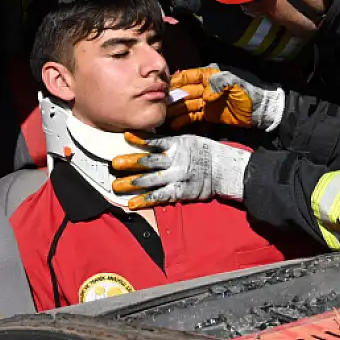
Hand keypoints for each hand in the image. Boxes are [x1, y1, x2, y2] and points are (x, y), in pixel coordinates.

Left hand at [111, 133, 249, 208]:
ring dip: (132, 182)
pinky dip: (145, 200)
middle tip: (114, 163)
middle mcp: (175, 161)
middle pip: (148, 161)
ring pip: (150, 180)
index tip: (125, 136)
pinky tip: (132, 203)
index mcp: (178, 145)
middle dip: (130, 162)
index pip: (155, 141)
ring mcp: (177, 177)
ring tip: (116, 185)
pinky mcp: (180, 192)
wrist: (225, 169)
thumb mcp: (190, 140)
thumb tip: (151, 140)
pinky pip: (160, 196)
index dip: (140, 139)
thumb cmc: (207, 152)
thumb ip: (171, 142)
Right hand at [167, 67, 285, 131]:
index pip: (190, 76)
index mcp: (212, 76)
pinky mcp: (208, 115)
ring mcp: (206, 102)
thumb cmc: (251, 93)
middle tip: (157, 104)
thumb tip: (205, 94)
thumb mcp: (237, 84)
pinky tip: (173, 124)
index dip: (177, 80)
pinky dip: (183, 120)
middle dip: (172, 97)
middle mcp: (206, 88)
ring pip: (186, 104)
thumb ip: (221, 84)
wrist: (262, 111)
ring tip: (162, 116)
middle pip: (185, 91)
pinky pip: (193, 116)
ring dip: (175, 110)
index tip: (163, 86)